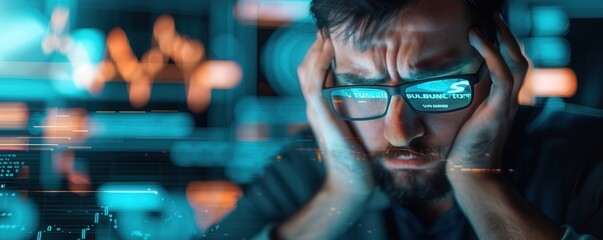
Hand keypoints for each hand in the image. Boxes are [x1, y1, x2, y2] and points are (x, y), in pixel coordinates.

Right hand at [297, 32, 373, 196]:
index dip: (319, 55)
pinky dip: (319, 65)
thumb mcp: (357, 130)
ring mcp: (315, 113)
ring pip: (306, 73)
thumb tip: (372, 97)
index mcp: (320, 110)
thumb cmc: (358, 160)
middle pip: (305, 69)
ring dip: (315, 50)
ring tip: (325, 34)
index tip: (331, 39)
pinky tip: (327, 50)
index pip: (313, 74)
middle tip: (327, 31)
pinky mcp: (322, 118)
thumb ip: (356, 113)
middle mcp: (314, 109)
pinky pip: (315, 85)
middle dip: (315, 47)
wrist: (351, 184)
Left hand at [446, 15, 528, 174]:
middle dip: (508, 37)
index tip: (489, 32)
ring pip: (516, 64)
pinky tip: (478, 40)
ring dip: (503, 39)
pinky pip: (502, 75)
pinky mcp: (498, 110)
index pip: (511, 69)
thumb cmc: (461, 150)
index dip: (503, 48)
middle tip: (494, 17)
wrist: (470, 174)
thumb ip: (464, 104)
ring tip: (487, 22)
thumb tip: (447, 88)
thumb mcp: (464, 121)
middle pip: (519, 61)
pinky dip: (492, 54)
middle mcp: (508, 102)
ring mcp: (506, 106)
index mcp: (501, 103)